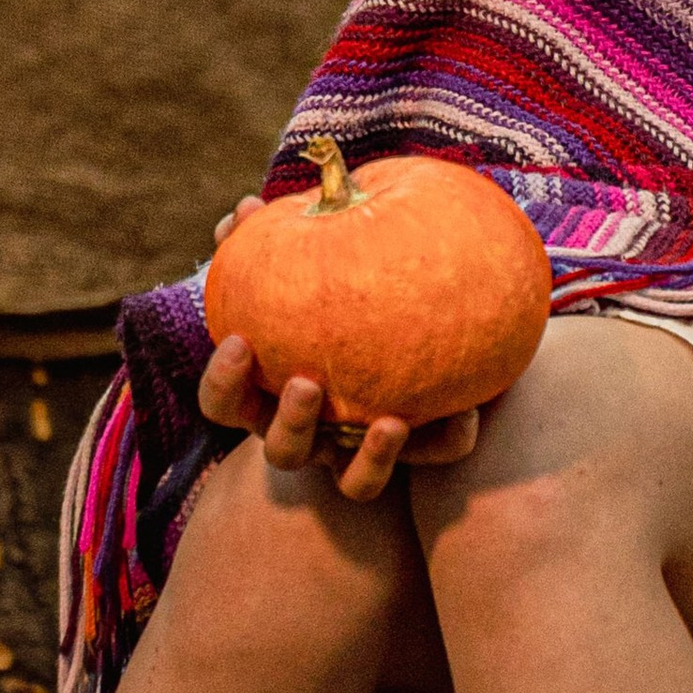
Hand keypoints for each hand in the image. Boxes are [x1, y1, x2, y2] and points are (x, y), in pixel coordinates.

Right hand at [199, 195, 482, 501]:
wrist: (413, 350)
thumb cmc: (335, 304)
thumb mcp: (306, 274)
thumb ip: (272, 243)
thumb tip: (246, 209)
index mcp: (272, 397)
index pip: (224, 405)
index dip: (223, 382)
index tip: (236, 341)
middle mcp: (314, 436)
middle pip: (284, 452)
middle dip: (291, 424)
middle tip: (309, 383)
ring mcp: (364, 454)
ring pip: (356, 483)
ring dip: (371, 457)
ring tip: (391, 419)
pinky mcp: (417, 456)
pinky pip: (434, 457)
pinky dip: (448, 439)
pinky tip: (470, 414)